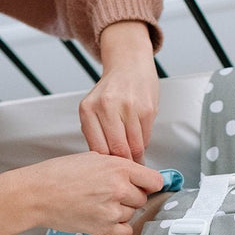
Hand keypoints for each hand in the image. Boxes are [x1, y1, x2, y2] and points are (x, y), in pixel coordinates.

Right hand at [13, 152, 162, 234]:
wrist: (37, 194)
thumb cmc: (59, 173)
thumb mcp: (93, 158)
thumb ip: (118, 166)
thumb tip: (137, 175)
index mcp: (119, 168)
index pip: (155, 180)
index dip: (149, 183)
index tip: (144, 186)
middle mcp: (120, 189)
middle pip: (143, 198)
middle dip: (131, 197)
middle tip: (110, 193)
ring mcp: (112, 210)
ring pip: (132, 214)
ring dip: (121, 211)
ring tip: (100, 204)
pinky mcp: (103, 229)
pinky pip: (125, 231)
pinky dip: (118, 227)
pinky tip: (104, 218)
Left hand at [79, 22, 158, 162]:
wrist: (129, 64)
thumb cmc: (112, 89)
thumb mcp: (94, 108)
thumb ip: (96, 133)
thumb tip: (105, 163)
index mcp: (88, 109)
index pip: (98, 149)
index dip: (108, 164)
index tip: (113, 170)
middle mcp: (106, 106)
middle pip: (118, 150)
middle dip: (125, 163)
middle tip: (127, 168)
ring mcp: (128, 107)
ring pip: (135, 146)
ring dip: (137, 155)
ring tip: (136, 156)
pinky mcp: (147, 108)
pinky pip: (146, 137)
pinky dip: (144, 142)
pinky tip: (140, 137)